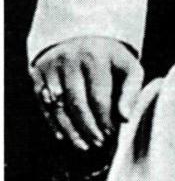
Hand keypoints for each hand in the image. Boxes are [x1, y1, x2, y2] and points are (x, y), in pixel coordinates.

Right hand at [29, 36, 143, 151]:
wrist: (83, 35)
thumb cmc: (111, 58)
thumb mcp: (128, 66)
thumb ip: (131, 90)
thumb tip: (125, 118)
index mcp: (96, 56)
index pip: (99, 96)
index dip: (105, 119)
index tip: (112, 134)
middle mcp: (71, 59)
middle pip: (77, 103)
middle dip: (89, 128)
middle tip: (98, 143)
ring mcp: (52, 66)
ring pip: (59, 107)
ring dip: (71, 131)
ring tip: (84, 146)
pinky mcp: (38, 72)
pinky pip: (44, 104)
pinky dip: (54, 123)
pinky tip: (64, 137)